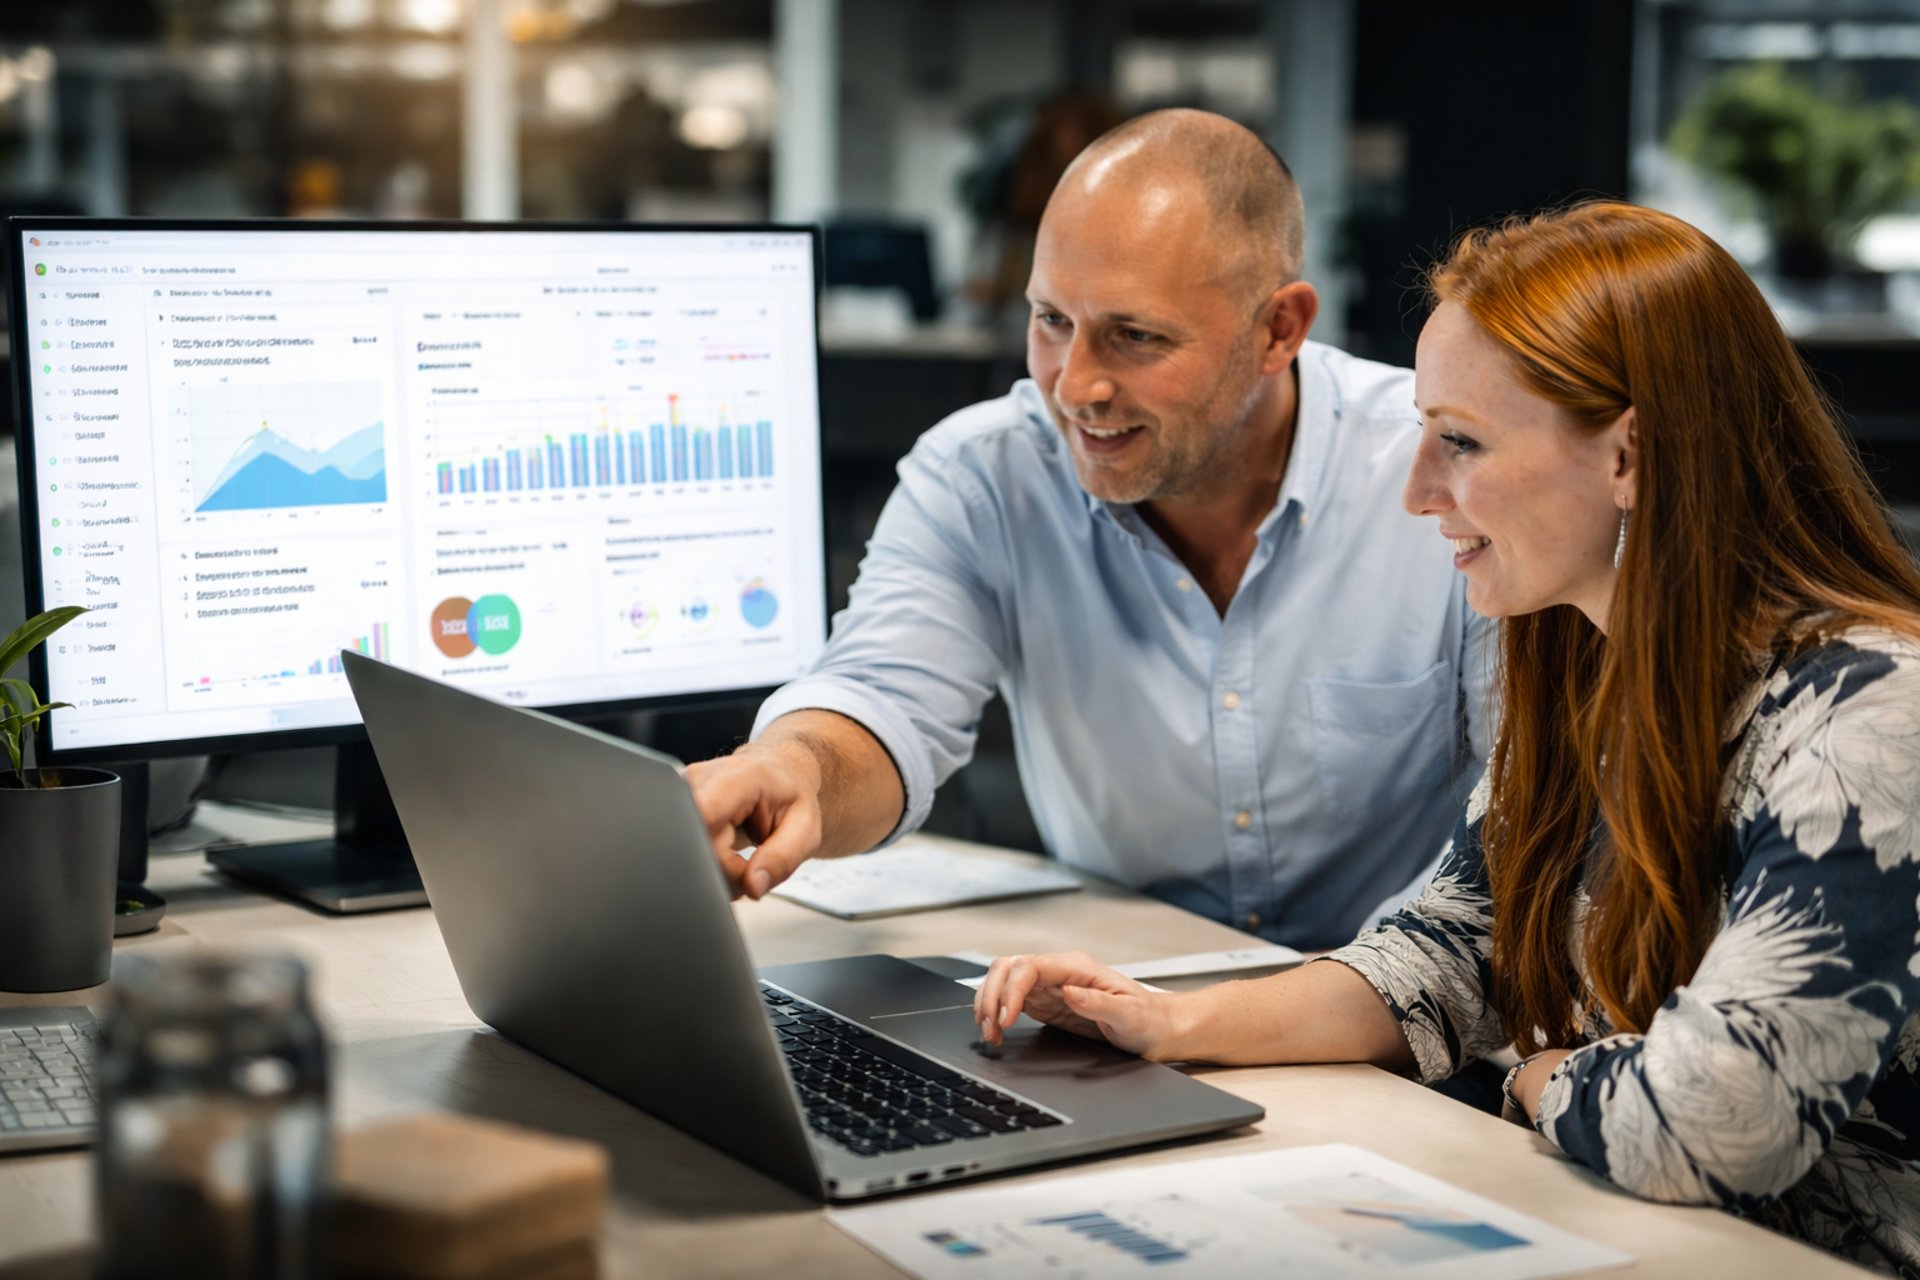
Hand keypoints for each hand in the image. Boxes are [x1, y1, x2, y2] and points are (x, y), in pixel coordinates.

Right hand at [683, 743, 823, 899]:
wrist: (775, 772)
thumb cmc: (789, 795)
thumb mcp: (805, 827)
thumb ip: (783, 858)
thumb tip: (754, 886)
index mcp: (738, 777)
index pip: (703, 812)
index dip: (717, 855)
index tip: (740, 870)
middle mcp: (701, 779)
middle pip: (694, 845)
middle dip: (724, 871)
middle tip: (751, 867)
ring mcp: (682, 792)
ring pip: (686, 851)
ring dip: (714, 867)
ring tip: (739, 857)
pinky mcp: (672, 808)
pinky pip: (683, 848)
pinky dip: (706, 861)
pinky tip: (722, 852)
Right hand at [972, 951, 1186, 1059]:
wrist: (1156, 1030)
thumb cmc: (1147, 1020)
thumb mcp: (1129, 1014)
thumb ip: (1099, 1003)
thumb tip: (1069, 991)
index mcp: (1077, 967)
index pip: (1030, 966)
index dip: (1012, 990)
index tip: (1007, 1018)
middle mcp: (1059, 972)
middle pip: (1008, 967)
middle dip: (991, 995)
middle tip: (991, 1029)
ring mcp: (1049, 986)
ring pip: (1003, 980)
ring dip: (988, 1003)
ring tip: (989, 1033)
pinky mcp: (1045, 1003)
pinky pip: (1009, 1000)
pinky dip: (996, 1013)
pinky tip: (996, 1031)